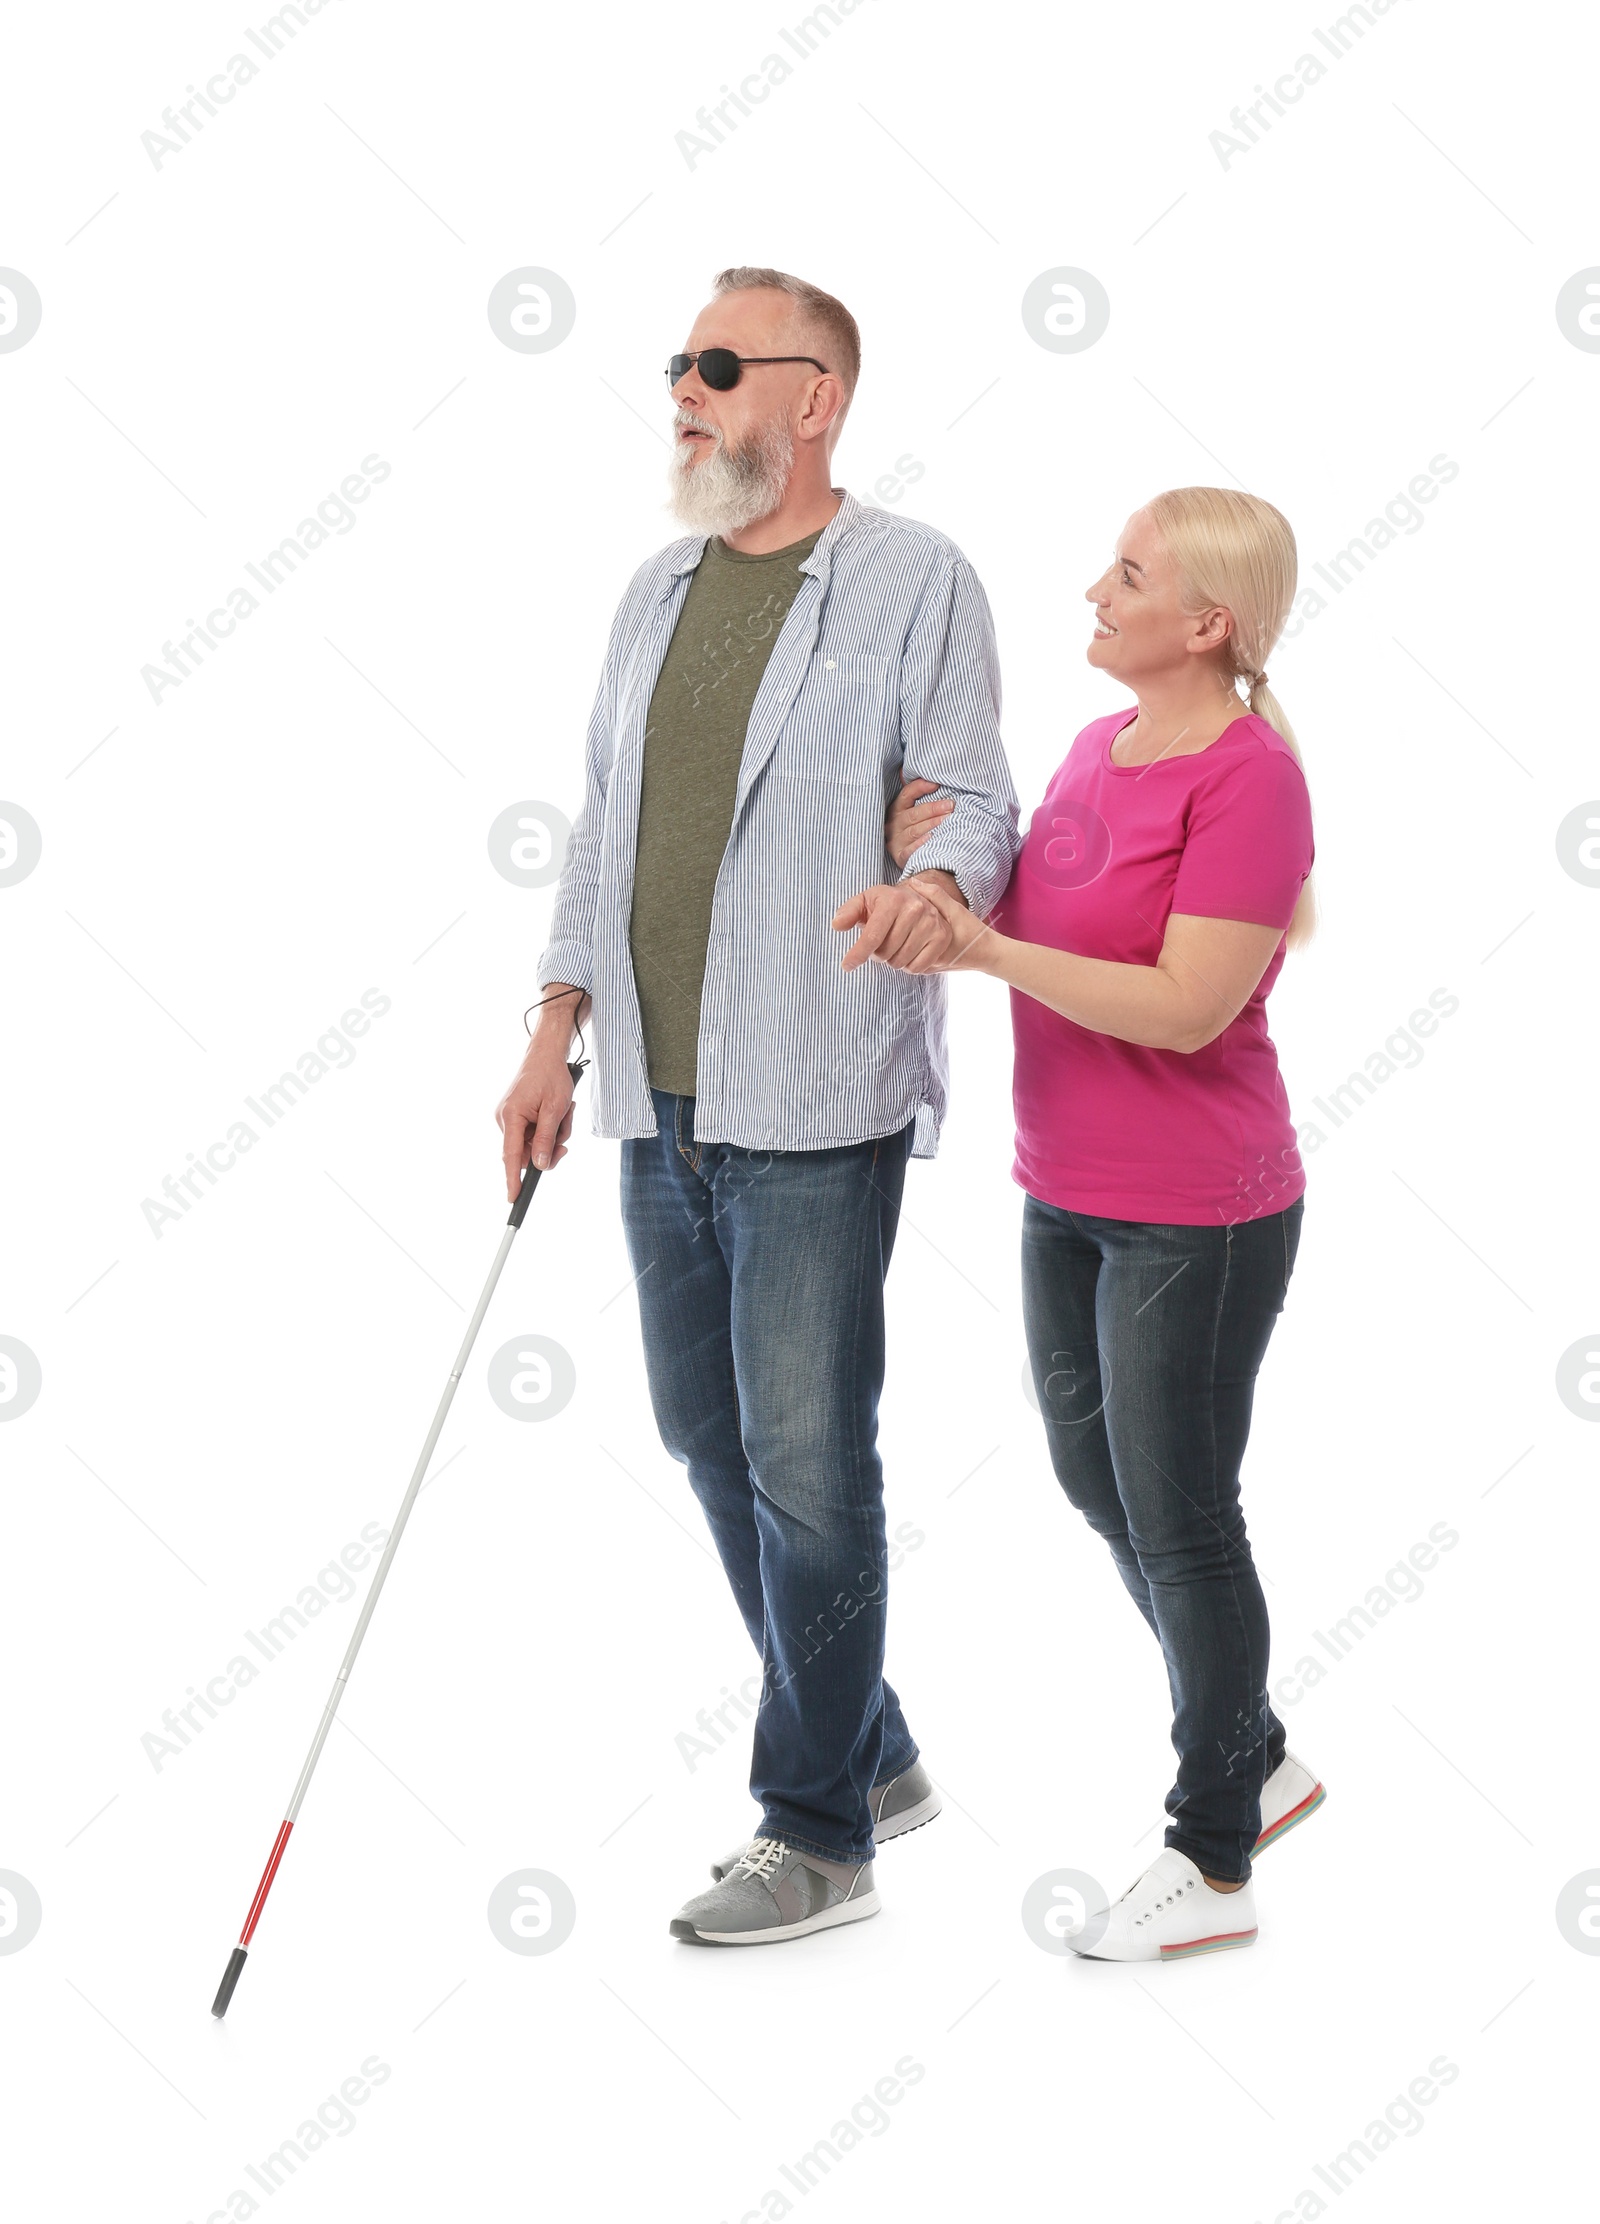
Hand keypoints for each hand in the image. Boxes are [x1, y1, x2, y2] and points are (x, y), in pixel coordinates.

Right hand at [495, 1041, 575, 1198]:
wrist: (546, 1054)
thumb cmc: (551, 1076)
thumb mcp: (555, 1110)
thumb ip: (546, 1140)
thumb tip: (540, 1166)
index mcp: (511, 1117)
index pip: (511, 1156)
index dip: (512, 1179)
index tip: (513, 1198)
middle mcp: (505, 1119)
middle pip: (527, 1153)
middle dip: (550, 1148)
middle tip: (566, 1134)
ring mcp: (509, 1117)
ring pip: (534, 1144)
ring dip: (553, 1135)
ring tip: (564, 1113)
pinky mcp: (516, 1115)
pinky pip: (533, 1133)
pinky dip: (549, 1128)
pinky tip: (558, 1112)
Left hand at [833, 879, 968, 973]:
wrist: (917, 900)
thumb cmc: (885, 905)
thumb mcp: (864, 902)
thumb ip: (848, 912)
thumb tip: (837, 925)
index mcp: (893, 900)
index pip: (872, 936)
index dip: (858, 954)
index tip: (847, 966)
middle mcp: (915, 909)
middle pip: (885, 953)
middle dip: (877, 954)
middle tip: (880, 944)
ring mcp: (931, 923)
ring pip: (900, 962)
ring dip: (892, 960)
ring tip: (894, 946)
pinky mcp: (941, 937)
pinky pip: (917, 968)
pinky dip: (908, 966)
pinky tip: (907, 952)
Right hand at [885, 775, 954, 868]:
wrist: (912, 860)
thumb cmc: (916, 829)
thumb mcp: (913, 812)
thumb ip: (919, 797)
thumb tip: (928, 778)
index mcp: (896, 810)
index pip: (906, 795)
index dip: (920, 788)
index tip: (936, 784)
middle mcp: (893, 825)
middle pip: (913, 815)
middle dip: (933, 809)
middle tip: (951, 806)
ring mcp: (895, 841)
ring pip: (913, 831)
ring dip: (931, 824)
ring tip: (947, 820)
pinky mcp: (899, 857)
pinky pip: (910, 850)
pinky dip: (921, 844)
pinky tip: (932, 838)